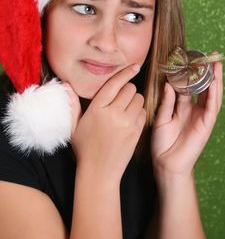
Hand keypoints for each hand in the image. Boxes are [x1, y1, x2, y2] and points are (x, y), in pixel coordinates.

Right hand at [69, 64, 145, 182]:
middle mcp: (113, 114)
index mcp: (97, 109)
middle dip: (127, 90)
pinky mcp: (136, 132)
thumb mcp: (73, 126)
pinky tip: (130, 118)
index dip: (126, 73)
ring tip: (125, 108)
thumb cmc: (84, 148)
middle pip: (130, 89)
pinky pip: (144, 112)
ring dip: (134, 100)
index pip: (114, 84)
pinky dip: (139, 111)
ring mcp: (127, 123)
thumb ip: (72, 104)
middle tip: (120, 98)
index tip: (134, 66)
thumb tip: (67, 84)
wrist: (99, 172)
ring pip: (139, 99)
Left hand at [151, 61, 222, 177]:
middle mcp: (193, 111)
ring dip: (214, 80)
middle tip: (208, 57)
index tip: (190, 61)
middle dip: (206, 74)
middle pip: (202, 88)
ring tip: (215, 65)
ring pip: (211, 95)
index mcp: (182, 108)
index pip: (188, 88)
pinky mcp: (206, 125)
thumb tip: (169, 85)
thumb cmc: (162, 143)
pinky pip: (211, 107)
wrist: (166, 164)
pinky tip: (214, 82)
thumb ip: (167, 102)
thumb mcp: (162, 118)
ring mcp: (201, 117)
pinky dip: (214, 94)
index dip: (190, 75)